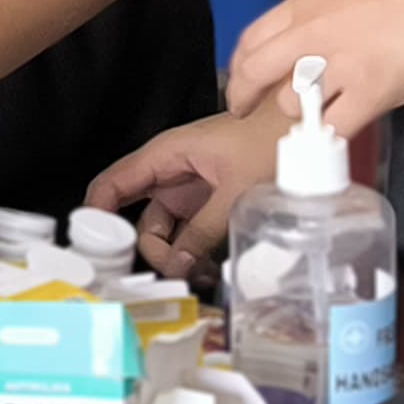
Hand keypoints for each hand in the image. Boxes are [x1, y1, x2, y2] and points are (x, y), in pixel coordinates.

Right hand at [85, 110, 282, 281]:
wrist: (306, 129)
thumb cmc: (271, 142)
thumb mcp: (236, 190)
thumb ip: (203, 230)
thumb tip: (177, 266)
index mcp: (166, 156)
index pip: (112, 185)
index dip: (97, 216)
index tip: (100, 251)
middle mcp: (172, 173)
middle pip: (140, 220)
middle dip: (153, 251)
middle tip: (176, 271)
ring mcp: (190, 190)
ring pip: (166, 233)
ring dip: (177, 257)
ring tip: (200, 274)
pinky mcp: (209, 203)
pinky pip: (190, 234)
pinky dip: (195, 253)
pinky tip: (210, 266)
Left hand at [220, 0, 403, 140]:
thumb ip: (324, 18)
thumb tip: (310, 51)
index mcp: (309, 0)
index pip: (251, 37)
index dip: (239, 67)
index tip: (241, 84)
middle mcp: (314, 29)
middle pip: (254, 71)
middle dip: (244, 97)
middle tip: (246, 114)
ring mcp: (341, 61)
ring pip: (290, 103)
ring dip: (300, 116)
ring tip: (317, 118)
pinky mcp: (374, 89)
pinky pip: (334, 127)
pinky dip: (332, 137)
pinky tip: (340, 134)